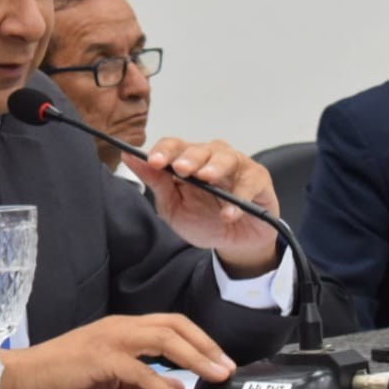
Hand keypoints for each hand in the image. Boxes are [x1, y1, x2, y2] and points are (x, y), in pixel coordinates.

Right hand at [0, 314, 236, 388]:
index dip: (201, 339)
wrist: (23, 377)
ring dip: (195, 359)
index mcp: (124, 328)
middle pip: (174, 326)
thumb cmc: (64, 377)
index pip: (172, 324)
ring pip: (163, 340)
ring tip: (216, 378)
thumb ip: (141, 383)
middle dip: (206, 346)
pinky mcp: (100, 359)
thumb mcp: (110, 379)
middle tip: (228, 368)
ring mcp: (110, 340)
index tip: (222, 360)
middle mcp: (120, 327)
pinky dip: (165, 387)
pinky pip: (140, 371)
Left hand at [125, 138, 280, 276]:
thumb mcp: (174, 207)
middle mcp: (212, 157)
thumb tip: (129, 158)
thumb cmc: (204, 220)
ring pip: (226, 157)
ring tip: (207, 178)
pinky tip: (229, 213)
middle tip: (181, 169)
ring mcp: (237, 166)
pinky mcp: (258, 179)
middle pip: (200, 149)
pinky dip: (240, 197)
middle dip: (189, 158)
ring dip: (215, 167)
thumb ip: (156, 183)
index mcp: (188, 160)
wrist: (234, 242)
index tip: (153, 162)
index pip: (174, 146)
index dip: (163, 151)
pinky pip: (250, 182)